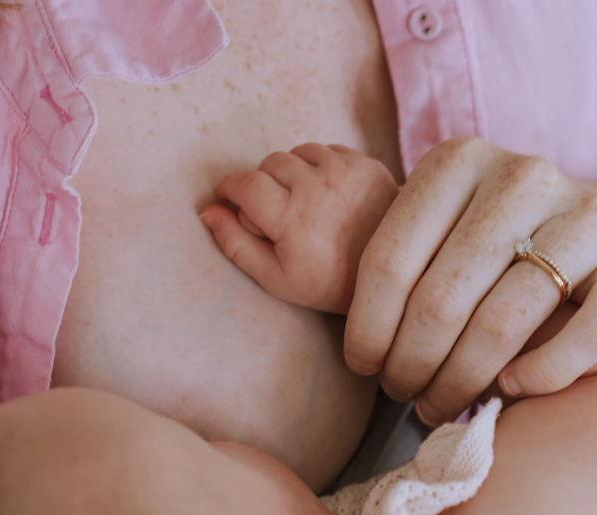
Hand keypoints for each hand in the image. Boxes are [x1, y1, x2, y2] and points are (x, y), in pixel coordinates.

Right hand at [200, 143, 397, 313]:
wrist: (388, 270)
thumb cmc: (328, 281)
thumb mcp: (276, 278)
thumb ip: (236, 245)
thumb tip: (207, 212)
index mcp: (292, 218)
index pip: (244, 184)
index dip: (231, 190)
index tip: (230, 199)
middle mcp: (317, 187)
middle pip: (269, 164)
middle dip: (264, 185)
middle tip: (276, 214)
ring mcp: (344, 171)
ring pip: (297, 154)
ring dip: (292, 173)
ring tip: (303, 204)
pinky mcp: (365, 163)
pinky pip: (326, 151)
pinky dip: (319, 168)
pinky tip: (328, 196)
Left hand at [343, 137, 596, 423]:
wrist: (593, 235)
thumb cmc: (494, 247)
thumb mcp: (440, 233)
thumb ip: (402, 265)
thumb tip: (358, 348)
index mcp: (457, 161)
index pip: (388, 261)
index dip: (366, 329)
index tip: (363, 368)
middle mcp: (522, 175)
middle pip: (440, 299)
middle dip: (409, 365)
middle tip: (402, 395)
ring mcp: (587, 213)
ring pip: (502, 323)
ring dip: (460, 383)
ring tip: (439, 406)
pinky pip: (586, 334)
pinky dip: (541, 375)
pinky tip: (510, 391)